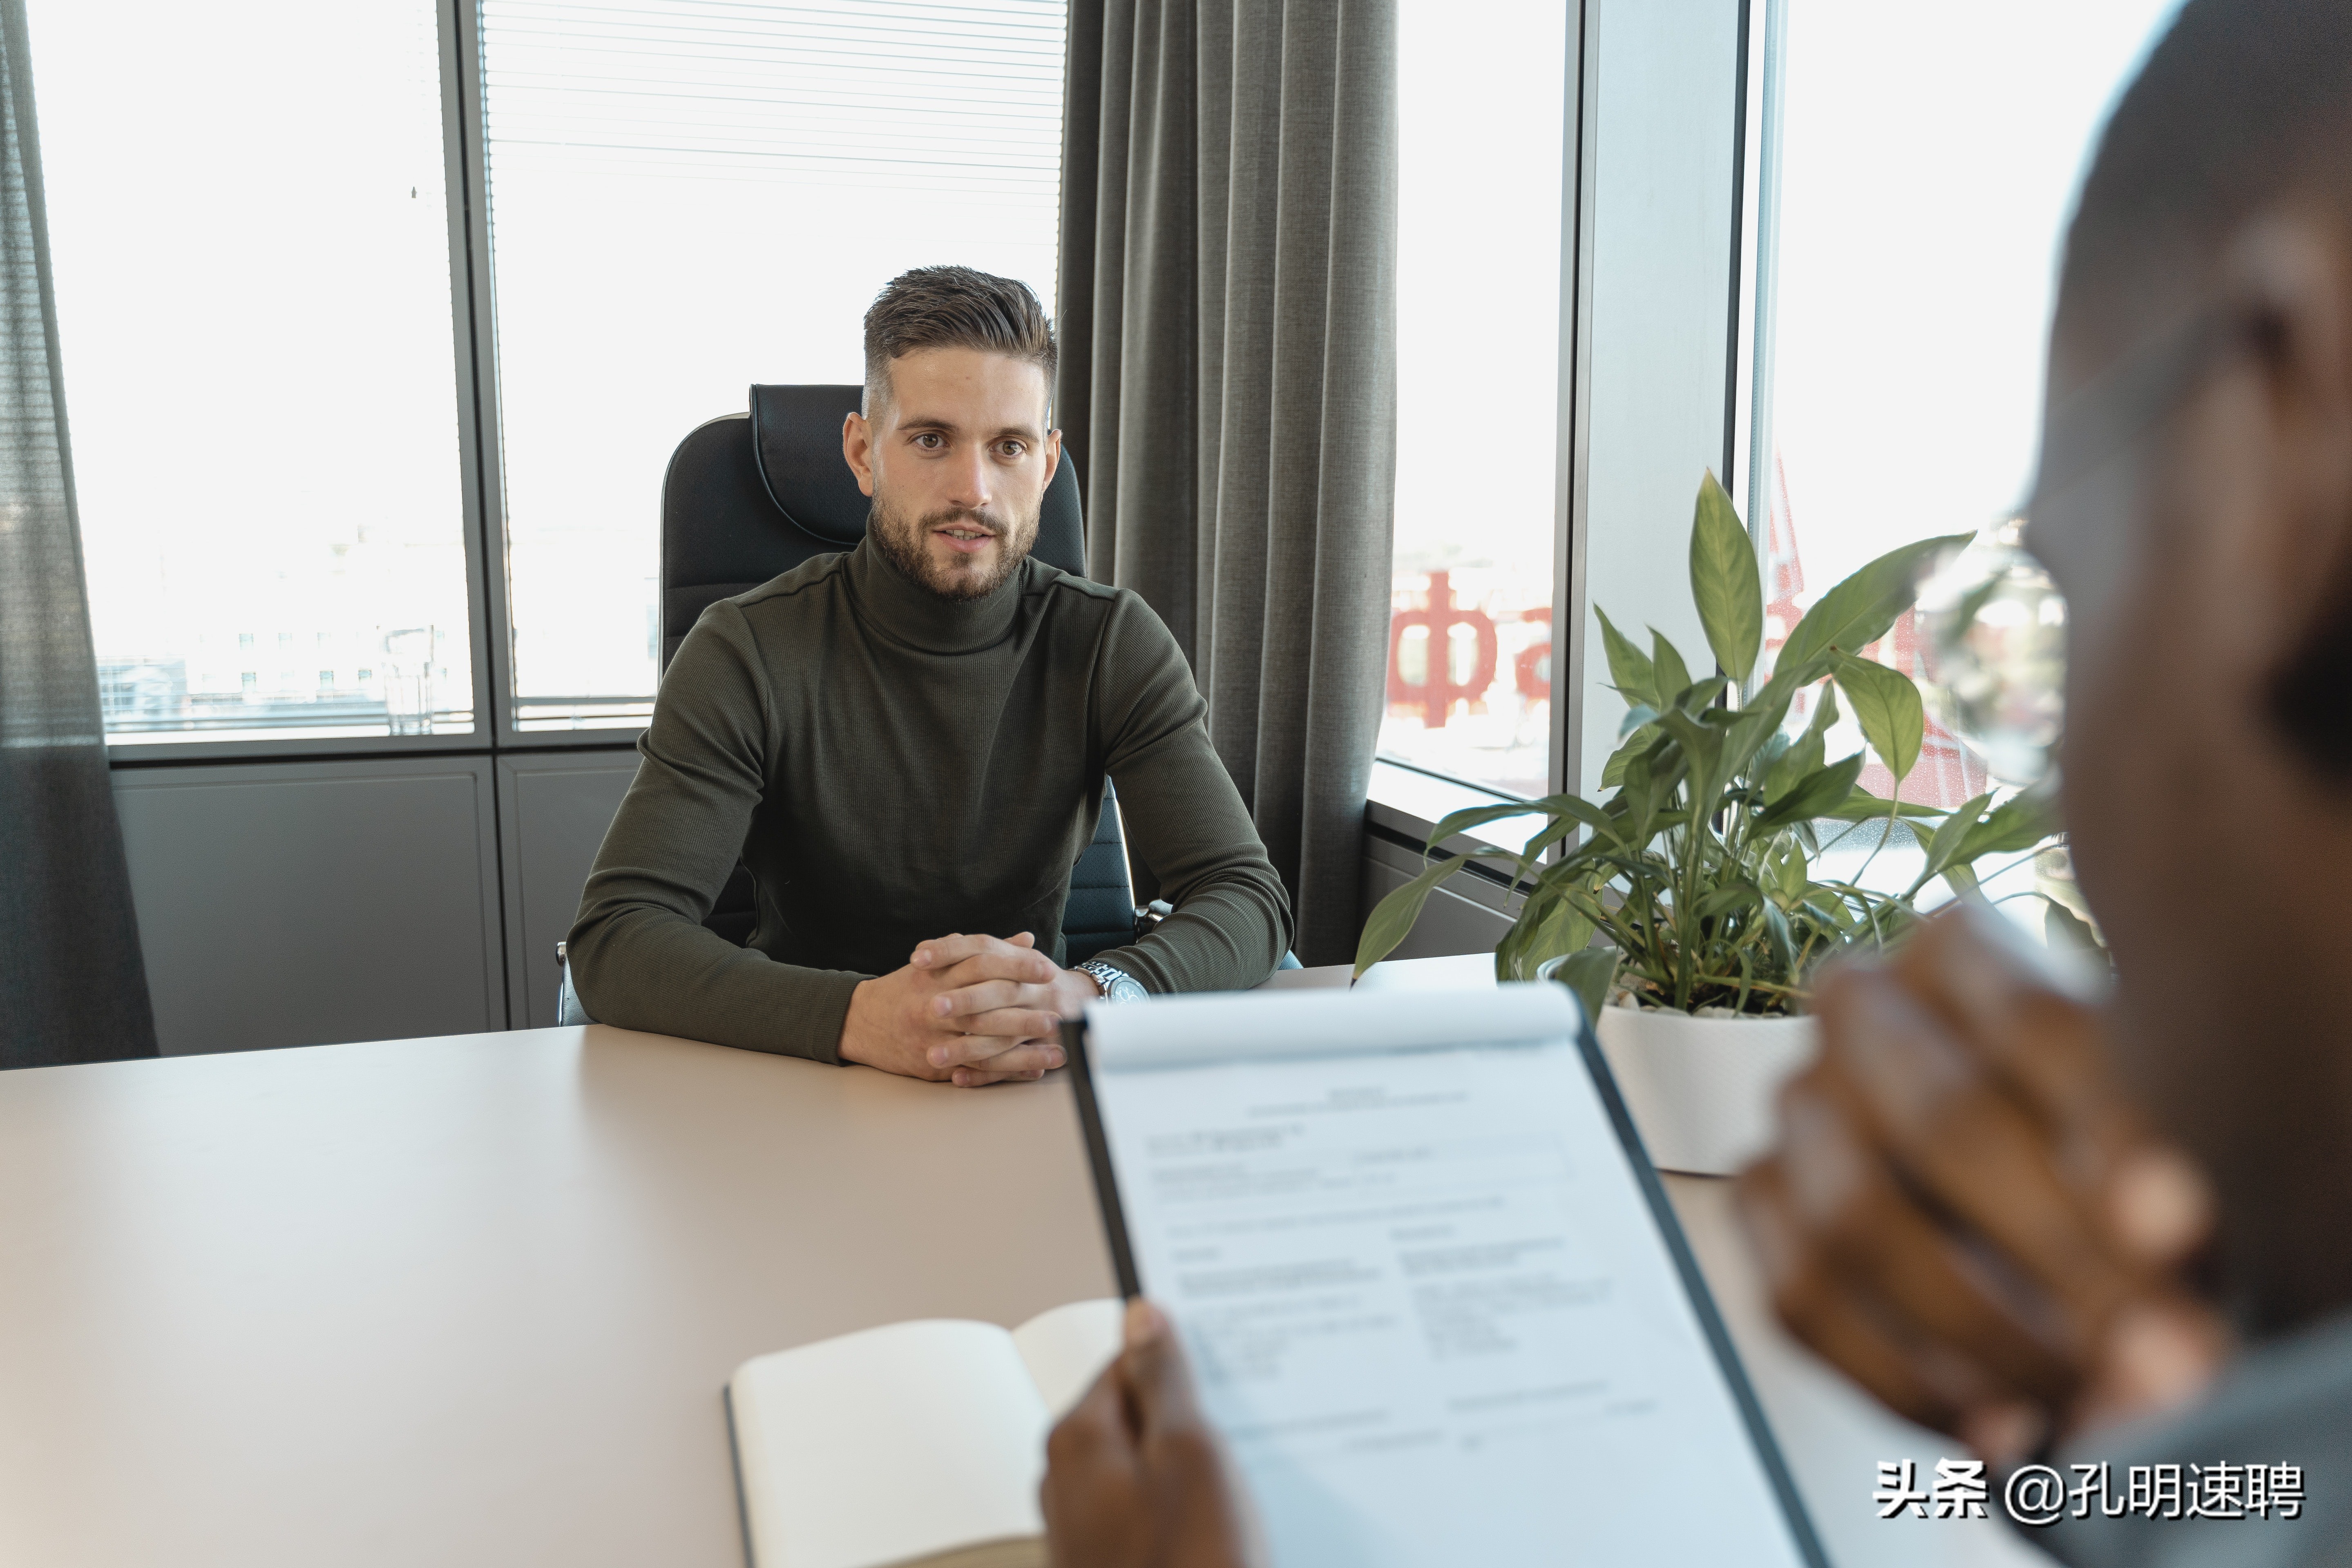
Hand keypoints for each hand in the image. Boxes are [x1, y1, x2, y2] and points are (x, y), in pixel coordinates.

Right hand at [838, 931, 1100, 1086]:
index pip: (982, 966)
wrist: (862, 1022)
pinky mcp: (935, 1065)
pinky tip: (1033, 1071)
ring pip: (984, 1045)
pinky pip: (976, 1070)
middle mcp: (935, 1006)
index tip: (1046, 970)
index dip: (1016, 968)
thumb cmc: (907, 989)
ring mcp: (934, 1038)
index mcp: (938, 975)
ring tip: (1057, 1050)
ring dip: (1023, 1049)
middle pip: (986, 1008)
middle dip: (1024, 1013)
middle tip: (1057, 1015)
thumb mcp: (939, 963)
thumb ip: (982, 950)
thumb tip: (1025, 940)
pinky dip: (1006, 1072)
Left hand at [1041, 1299, 1260, 1567]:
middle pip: (1142, 1414)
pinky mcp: (1112, 1559)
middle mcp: (1067, 1479)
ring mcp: (1087, 1525)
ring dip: (1195, 1472)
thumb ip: (1165, 1380)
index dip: (1187, 1364)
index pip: (1130, 1360)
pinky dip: (1188, 1511)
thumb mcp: (1191, 1457)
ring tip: (1234, 1499)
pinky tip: (1221, 1530)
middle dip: (1194, 1423)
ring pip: (1153, 1466)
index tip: (1225, 1376)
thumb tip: (1144, 1317)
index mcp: (1077, 1440)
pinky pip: (1155, 1509)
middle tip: (1238, 1447)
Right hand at [1736, 907, 2229, 1463]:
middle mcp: (1857, 1007)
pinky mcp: (1759, 1198)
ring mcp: (1795, 1102)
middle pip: (1942, 1123)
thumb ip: (2160, 1176)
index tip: (2187, 1237)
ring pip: (1852, 1219)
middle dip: (2056, 1257)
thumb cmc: (2110, 1156)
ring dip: (1982, 1335)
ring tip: (2087, 1394)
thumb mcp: (2157, 1141)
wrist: (2040, 1195)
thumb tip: (2161, 1236)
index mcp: (1958, 950)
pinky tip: (2001, 1423)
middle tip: (2151, 1346)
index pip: (2039, 1026)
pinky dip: (1907, 1384)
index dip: (2118, 1141)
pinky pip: (1800, 1300)